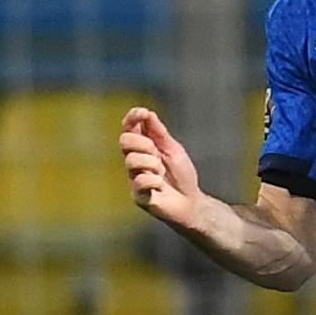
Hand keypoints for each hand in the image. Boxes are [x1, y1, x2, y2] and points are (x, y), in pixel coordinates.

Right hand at [120, 106, 202, 228]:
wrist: (191, 202)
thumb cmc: (181, 174)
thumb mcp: (173, 149)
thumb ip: (159, 132)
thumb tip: (146, 112)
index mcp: (143, 146)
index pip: (129, 127)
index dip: (132, 118)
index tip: (142, 113)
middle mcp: (135, 160)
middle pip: (124, 140)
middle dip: (143, 143)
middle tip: (157, 153)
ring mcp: (134, 177)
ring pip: (131, 160)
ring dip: (152, 164)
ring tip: (162, 172)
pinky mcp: (137, 195)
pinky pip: (140, 181)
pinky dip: (155, 181)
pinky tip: (161, 186)